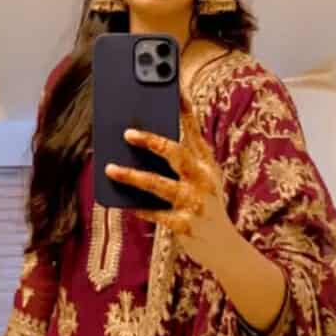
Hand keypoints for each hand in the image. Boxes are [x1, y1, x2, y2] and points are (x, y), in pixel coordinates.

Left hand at [104, 87, 237, 271]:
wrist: (225, 248)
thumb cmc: (206, 207)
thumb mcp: (202, 181)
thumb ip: (181, 163)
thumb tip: (143, 143)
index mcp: (207, 164)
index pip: (194, 131)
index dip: (184, 109)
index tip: (173, 88)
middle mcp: (203, 179)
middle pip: (176, 153)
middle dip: (151, 141)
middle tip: (127, 133)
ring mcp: (195, 203)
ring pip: (159, 185)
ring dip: (132, 176)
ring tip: (110, 169)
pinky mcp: (185, 226)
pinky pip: (155, 213)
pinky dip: (138, 207)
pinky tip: (123, 201)